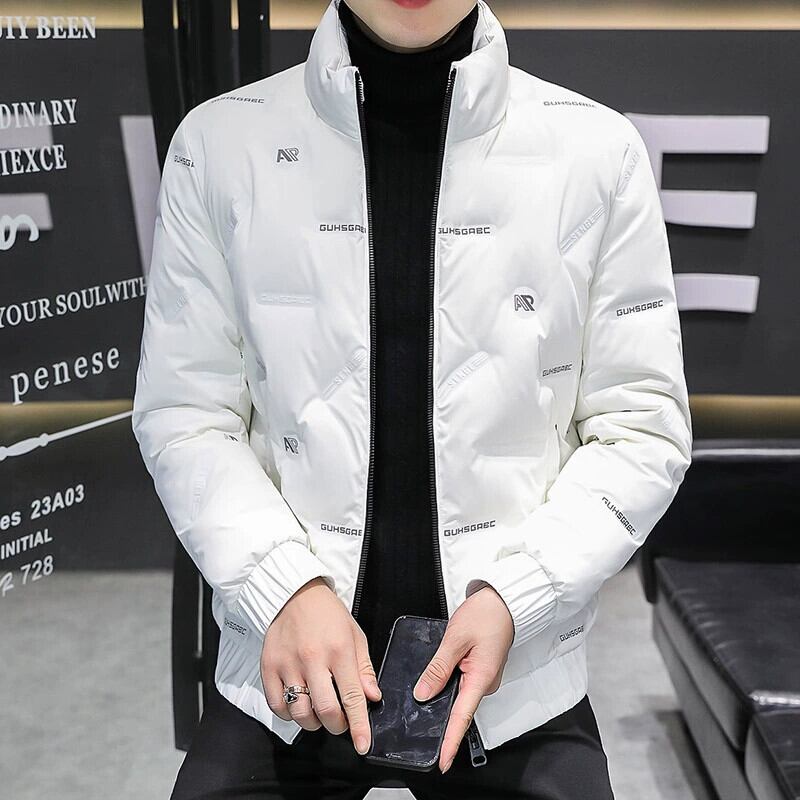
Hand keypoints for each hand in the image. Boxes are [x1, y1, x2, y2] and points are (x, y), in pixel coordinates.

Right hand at [260, 577, 380, 754]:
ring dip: (314, 722)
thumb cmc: (329, 614)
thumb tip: (372, 698)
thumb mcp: (355, 635)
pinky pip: (277, 705)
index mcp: (339, 650)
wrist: (295, 593)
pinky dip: (289, 714)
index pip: (352, 697)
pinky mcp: (268, 666)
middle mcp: (312, 658)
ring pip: (300, 713)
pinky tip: (299, 703)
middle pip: (326, 710)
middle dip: (338, 725)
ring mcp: (287, 663)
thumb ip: (364, 668)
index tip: (362, 746)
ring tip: (320, 711)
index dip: (359, 726)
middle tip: (341, 720)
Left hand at [413, 585, 513, 772]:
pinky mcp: (481, 669)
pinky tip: (438, 678)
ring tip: (426, 691)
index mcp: (481, 678)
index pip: (462, 717)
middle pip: (458, 707)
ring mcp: (484, 677)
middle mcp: (485, 682)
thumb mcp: (455, 639)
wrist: (503, 600)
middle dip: (440, 716)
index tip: (442, 761)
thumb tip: (423, 693)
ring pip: (459, 694)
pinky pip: (462, 683)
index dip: (451, 741)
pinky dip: (449, 684)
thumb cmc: (485, 614)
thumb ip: (438, 668)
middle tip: (418, 719)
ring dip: (443, 695)